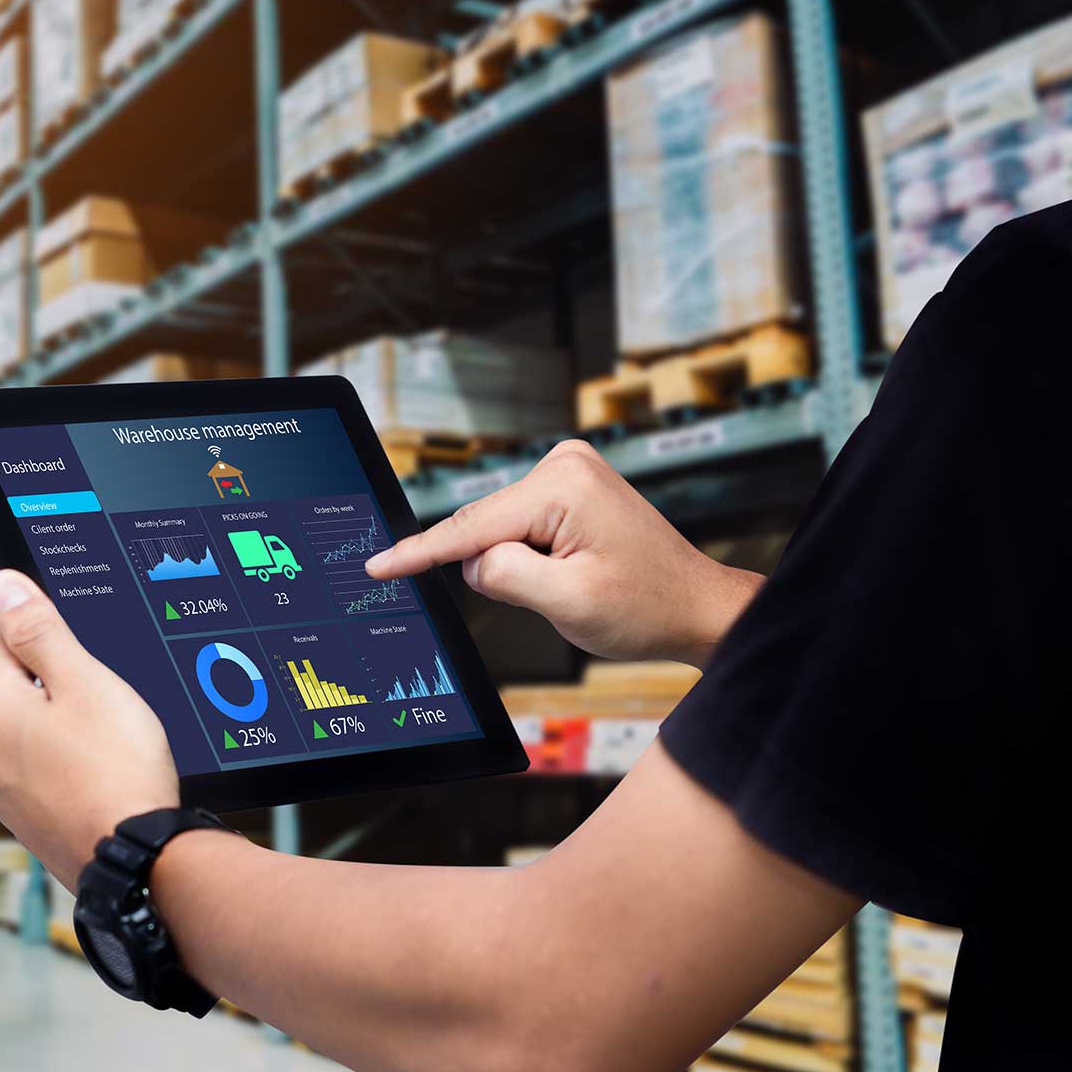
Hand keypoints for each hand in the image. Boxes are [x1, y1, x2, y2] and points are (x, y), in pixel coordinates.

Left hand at [0, 570, 180, 887]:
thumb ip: (39, 629)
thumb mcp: (84, 681)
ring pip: (35, 731)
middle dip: (62, 685)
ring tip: (112, 742)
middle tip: (109, 702)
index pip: (7, 640)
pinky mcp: (26, 821)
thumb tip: (0, 584)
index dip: (54, 637)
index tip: (90, 655)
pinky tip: (105, 772)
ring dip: (68, 726)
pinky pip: (45, 770)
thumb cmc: (116, 767)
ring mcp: (0, 792)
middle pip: (20, 687)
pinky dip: (71, 764)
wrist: (137, 859)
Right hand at [365, 440, 761, 666]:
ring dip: (520, 566)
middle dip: (500, 569)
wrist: (696, 607)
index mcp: (563, 485)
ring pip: (499, 531)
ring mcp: (567, 472)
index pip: (471, 527)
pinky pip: (518, 528)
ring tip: (575, 582)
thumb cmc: (646, 607)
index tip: (376, 567)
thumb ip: (503, 576)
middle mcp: (564, 464)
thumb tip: (472, 562)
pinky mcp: (568, 488)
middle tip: (556, 594)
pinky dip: (528, 557)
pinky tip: (570, 570)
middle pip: (485, 528)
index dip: (419, 553)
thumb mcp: (568, 602)